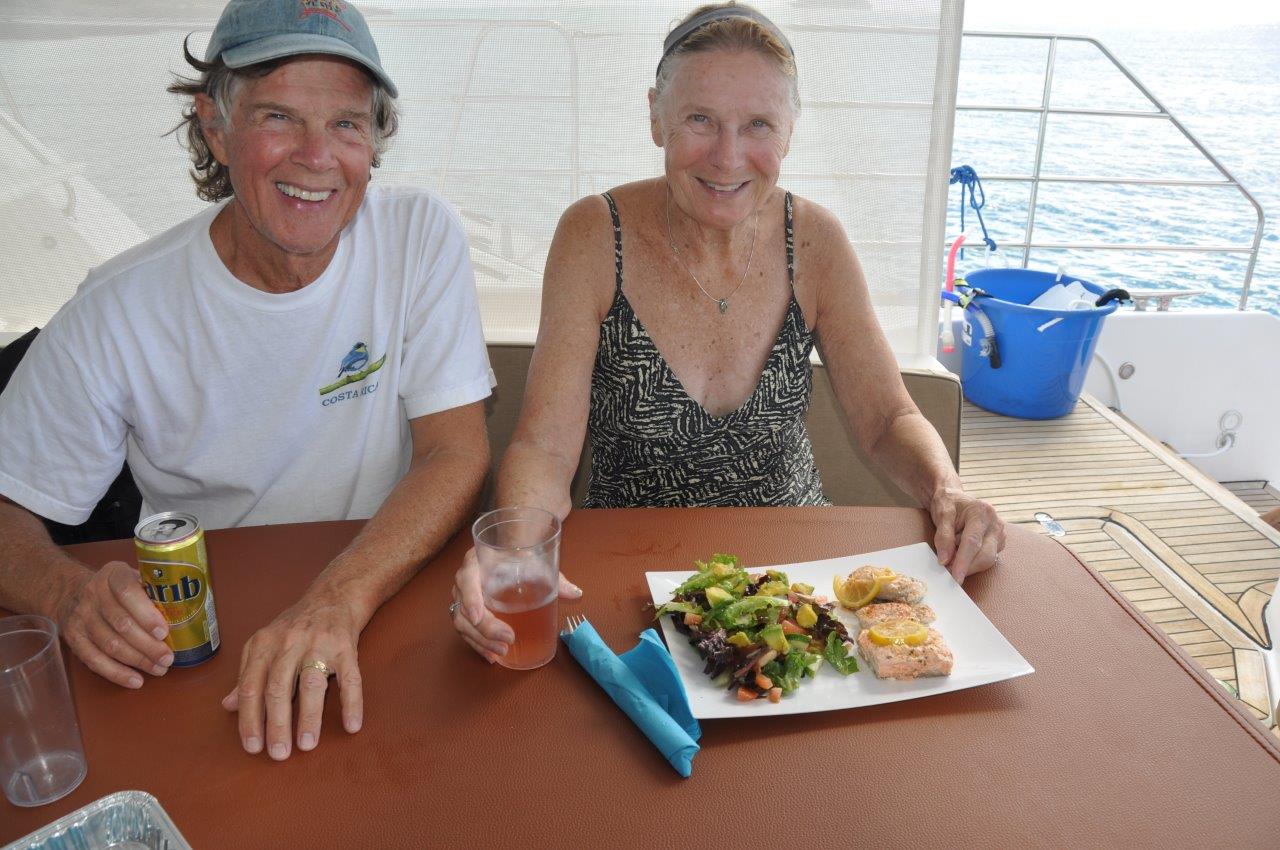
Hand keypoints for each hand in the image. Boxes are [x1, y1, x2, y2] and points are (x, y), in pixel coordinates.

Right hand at [54, 560, 173, 687]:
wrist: (70, 591)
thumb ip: (153, 590)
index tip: (164, 632)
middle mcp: (93, 594)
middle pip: (121, 624)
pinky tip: (136, 680)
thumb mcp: (132, 576)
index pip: (127, 592)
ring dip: (137, 661)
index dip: (146, 614)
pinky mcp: (73, 638)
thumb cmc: (115, 587)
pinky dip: (116, 673)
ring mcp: (81, 617)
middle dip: (148, 645)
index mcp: (112, 575)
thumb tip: (185, 613)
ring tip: (159, 669)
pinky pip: (94, 660)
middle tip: (168, 658)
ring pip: (109, 644)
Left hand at [221, 592, 362, 760]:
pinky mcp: (346, 647)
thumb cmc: (295, 627)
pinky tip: (351, 726)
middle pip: (277, 687)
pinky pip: (350, 678)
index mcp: (264, 644)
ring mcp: (319, 644)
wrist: (333, 596)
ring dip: (308, 717)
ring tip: (307, 745)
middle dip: (277, 724)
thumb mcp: (265, 645)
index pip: (251, 686)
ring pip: (311, 684)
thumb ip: (248, 675)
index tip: (252, 746)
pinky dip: (351, 703)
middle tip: (278, 754)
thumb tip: (227, 706)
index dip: (249, 718)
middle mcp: (289, 642)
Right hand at [451, 547, 581, 662]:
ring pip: (462, 624)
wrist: (510, 555)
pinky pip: (466, 631)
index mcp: (476, 563)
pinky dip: (478, 645)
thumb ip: (555, 578)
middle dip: (484, 629)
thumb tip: (576, 593)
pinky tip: (492, 656)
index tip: (478, 616)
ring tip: (501, 653)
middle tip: (507, 640)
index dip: (470, 598)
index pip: (466, 579)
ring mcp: (462, 599)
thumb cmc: (520, 558)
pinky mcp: (467, 613)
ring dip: (481, 641)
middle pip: (462, 608)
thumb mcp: (536, 564)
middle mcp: (464, 581)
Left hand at [928, 486, 1005, 582]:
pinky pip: (988, 559)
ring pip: (988, 560)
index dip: (963, 562)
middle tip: (948, 572)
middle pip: (985, 555)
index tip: (954, 577)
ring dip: (969, 564)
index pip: (972, 542)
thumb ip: (943, 537)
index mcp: (982, 512)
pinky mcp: (999, 543)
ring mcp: (999, 534)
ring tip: (953, 555)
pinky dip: (973, 561)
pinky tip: (962, 553)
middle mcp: (995, 523)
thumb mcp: (941, 515)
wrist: (954, 498)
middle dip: (967, 567)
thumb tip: (945, 560)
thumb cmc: (948, 504)